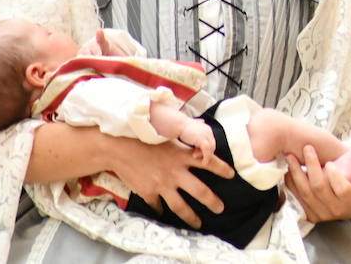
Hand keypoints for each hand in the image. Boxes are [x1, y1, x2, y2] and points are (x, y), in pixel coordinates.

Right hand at [104, 135, 234, 228]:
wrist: (119, 147)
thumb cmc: (144, 137)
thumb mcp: (168, 134)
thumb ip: (185, 137)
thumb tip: (202, 126)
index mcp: (182, 155)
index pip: (209, 162)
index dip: (222, 169)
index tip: (231, 175)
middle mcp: (175, 172)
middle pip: (200, 190)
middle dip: (212, 201)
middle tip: (220, 208)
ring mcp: (162, 184)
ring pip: (180, 206)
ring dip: (191, 216)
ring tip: (198, 223)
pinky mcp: (148, 192)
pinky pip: (158, 206)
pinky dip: (161, 211)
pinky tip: (164, 214)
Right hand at [180, 121, 216, 165]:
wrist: (177, 125)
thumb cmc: (181, 126)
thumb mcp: (192, 128)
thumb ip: (198, 126)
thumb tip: (202, 121)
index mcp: (206, 129)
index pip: (210, 141)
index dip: (206, 148)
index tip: (197, 153)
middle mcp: (208, 132)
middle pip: (212, 145)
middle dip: (206, 153)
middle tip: (197, 157)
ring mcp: (206, 136)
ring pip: (211, 149)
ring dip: (206, 156)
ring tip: (202, 161)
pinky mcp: (202, 140)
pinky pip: (207, 151)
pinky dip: (206, 158)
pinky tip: (204, 162)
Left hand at [286, 144, 350, 221]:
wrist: (349, 209)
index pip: (342, 189)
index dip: (335, 176)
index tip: (330, 162)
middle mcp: (335, 209)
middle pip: (320, 188)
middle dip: (312, 166)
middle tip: (308, 149)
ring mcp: (321, 213)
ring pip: (306, 192)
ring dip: (297, 173)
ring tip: (291, 157)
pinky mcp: (310, 213)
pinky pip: (297, 198)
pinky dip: (291, 184)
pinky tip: (289, 171)